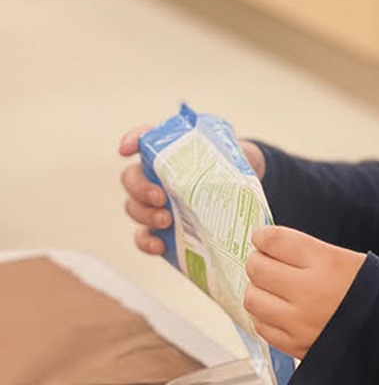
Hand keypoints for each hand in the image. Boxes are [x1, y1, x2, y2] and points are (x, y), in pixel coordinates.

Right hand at [119, 127, 265, 254]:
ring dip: (145, 215)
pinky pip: (144, 237)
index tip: (126, 150)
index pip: (143, 139)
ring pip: (134, 208)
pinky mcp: (161, 230)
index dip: (132, 140)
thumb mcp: (233, 152)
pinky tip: (160, 246)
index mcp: (168, 151)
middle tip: (161, 197)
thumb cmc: (231, 166)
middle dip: (140, 188)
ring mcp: (155, 204)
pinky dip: (147, 242)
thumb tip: (244, 159)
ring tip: (166, 220)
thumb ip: (230, 151)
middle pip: (131, 179)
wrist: (242, 192)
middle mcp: (154, 175)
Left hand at [243, 226, 366, 358]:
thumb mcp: (351, 260)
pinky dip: (264, 316)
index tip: (263, 237)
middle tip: (266, 261)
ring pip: (252, 298)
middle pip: (257, 268)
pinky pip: (261, 327)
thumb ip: (310, 252)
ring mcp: (299, 322)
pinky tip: (277, 311)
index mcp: (327, 263)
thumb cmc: (375, 294)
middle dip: (258, 260)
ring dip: (258, 290)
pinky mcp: (295, 345)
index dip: (263, 236)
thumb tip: (273, 245)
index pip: (275, 241)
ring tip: (271, 288)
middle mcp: (309, 291)